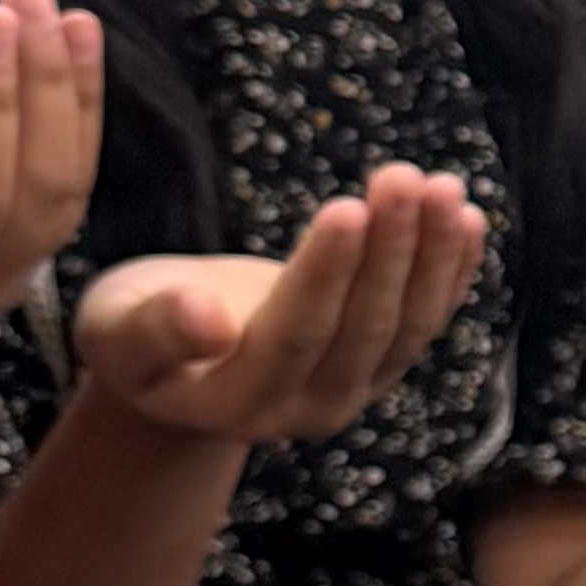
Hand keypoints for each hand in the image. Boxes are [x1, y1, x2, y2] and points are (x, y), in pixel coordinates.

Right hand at [74, 165, 485, 443]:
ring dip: (432, 253)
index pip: (296, 332)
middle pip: (363, 325)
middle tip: (404, 177)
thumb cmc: (134, 329)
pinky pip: (428, 318)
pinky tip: (467, 217)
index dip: (326, 272)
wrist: (178, 362)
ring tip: (443, 186)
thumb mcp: (117, 328)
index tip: (349, 207)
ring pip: (408, 323)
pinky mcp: (382, 367)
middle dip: (390, 248)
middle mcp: (307, 408)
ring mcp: (354, 391)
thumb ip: (156, 329)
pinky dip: (452, 269)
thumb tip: (207, 319)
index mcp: (237, 401)